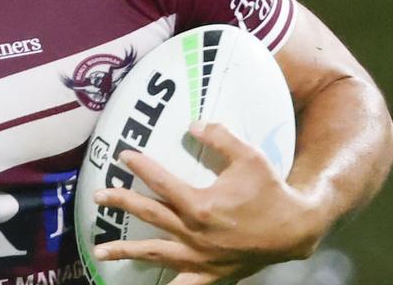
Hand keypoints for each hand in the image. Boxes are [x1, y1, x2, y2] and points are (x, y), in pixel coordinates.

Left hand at [91, 121, 321, 284]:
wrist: (295, 230)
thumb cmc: (271, 190)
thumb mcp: (249, 157)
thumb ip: (219, 137)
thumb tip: (192, 124)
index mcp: (200, 205)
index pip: (160, 181)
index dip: (140, 166)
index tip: (124, 155)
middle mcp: (194, 233)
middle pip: (149, 214)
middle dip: (121, 203)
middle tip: (97, 196)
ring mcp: (200, 257)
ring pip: (155, 253)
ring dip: (125, 251)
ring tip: (100, 251)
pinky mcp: (210, 273)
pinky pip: (183, 283)